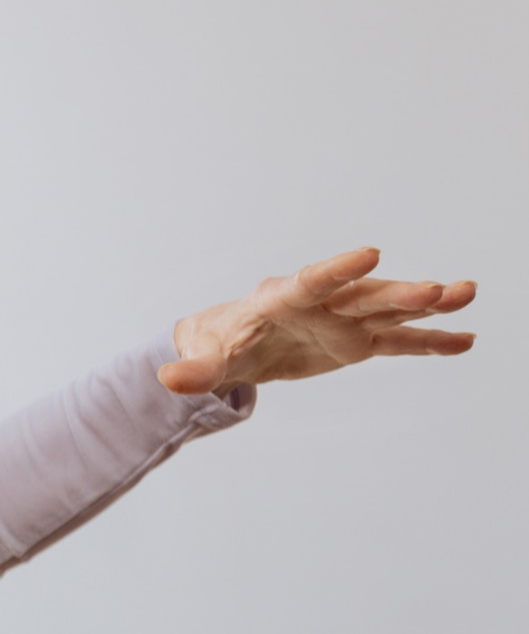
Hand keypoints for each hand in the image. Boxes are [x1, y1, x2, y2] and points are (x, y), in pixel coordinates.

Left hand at [159, 247, 475, 396]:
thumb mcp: (204, 360)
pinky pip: (398, 342)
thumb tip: (166, 379)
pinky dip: (430, 342)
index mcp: (280, 300)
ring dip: (428, 306)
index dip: (338, 269)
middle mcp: (321, 304)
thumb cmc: (217, 344)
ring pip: (390, 311)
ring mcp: (344, 321)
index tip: (370, 253)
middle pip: (362, 295)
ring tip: (467, 294)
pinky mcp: (358, 342)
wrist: (235, 345)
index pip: (310, 281)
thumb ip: (193, 371)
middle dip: (398, 292)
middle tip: (439, 289)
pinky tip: (465, 340)